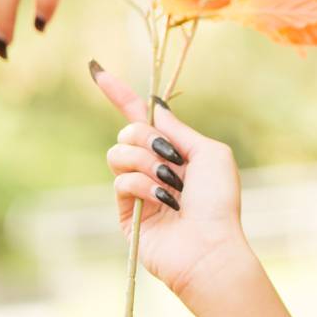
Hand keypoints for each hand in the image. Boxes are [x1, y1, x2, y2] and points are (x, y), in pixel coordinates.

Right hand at [91, 60, 250, 302]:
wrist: (209, 245)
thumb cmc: (218, 201)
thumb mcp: (210, 153)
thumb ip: (179, 130)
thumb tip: (155, 108)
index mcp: (175, 150)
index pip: (142, 117)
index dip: (120, 94)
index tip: (97, 71)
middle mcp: (154, 166)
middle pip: (128, 130)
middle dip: (147, 138)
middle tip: (170, 158)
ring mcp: (137, 188)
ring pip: (118, 152)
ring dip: (146, 162)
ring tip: (169, 185)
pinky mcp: (124, 211)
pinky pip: (120, 179)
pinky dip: (142, 185)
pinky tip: (162, 202)